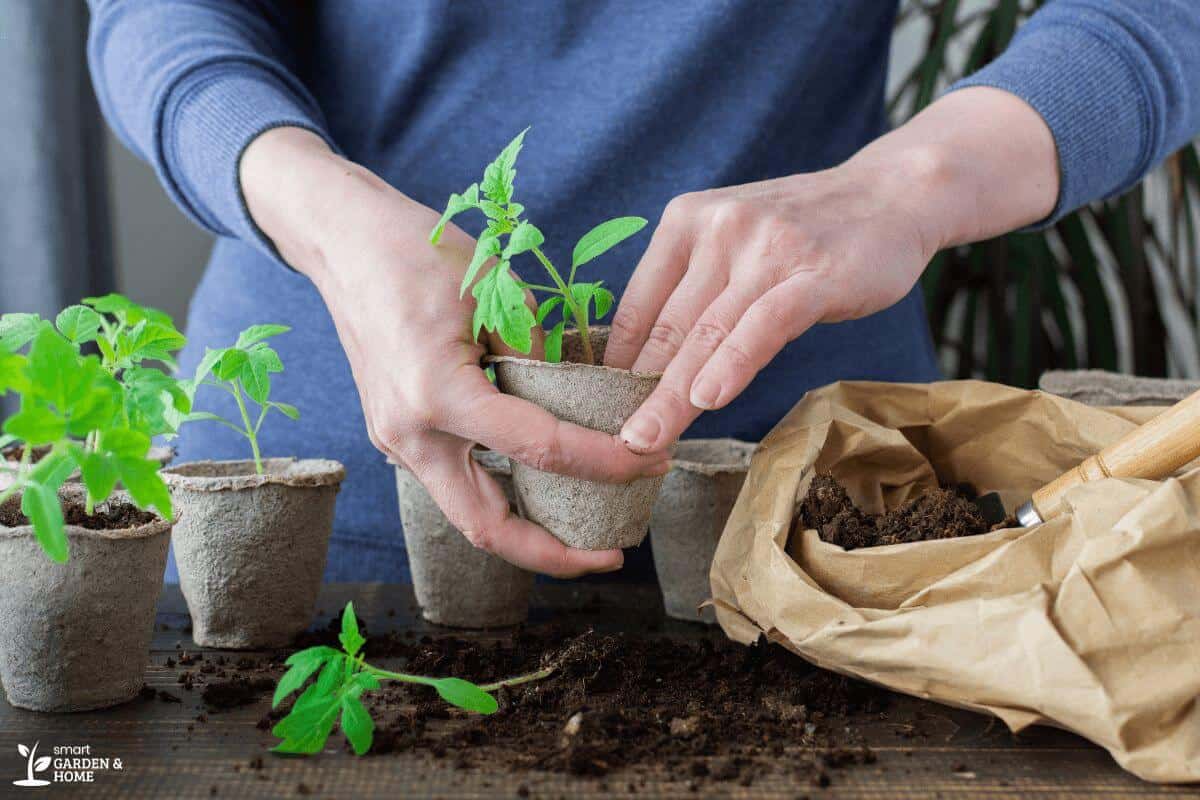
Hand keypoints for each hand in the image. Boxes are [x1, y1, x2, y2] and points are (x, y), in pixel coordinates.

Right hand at [240, 128, 668, 576]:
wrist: (343, 243)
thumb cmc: (416, 252)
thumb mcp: (496, 289)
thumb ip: (538, 352)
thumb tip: (576, 399)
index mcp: (437, 394)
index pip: (540, 448)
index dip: (604, 463)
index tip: (651, 463)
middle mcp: (409, 434)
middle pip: (487, 527)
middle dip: (554, 553)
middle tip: (611, 553)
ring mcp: (396, 441)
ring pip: (468, 514)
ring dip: (528, 530)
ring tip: (587, 527)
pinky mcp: (398, 436)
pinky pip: (456, 482)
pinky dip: (503, 494)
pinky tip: (544, 485)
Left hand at [604, 87, 1058, 451]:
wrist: (892, 194)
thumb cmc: (805, 232)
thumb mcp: (734, 242)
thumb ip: (694, 288)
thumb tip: (643, 360)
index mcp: (686, 221)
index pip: (638, 305)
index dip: (616, 364)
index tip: (601, 410)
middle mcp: (718, 228)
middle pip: (668, 327)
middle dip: (637, 392)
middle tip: (612, 442)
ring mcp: (766, 248)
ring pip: (707, 333)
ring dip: (672, 395)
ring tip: (645, 439)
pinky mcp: (812, 274)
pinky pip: (763, 326)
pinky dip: (732, 364)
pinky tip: (708, 400)